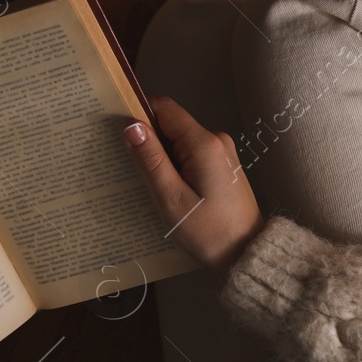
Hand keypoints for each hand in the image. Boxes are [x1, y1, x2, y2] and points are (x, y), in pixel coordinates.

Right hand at [124, 95, 263, 269]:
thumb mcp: (172, 198)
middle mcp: (216, 140)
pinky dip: (174, 165)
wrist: (246, 253)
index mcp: (204, 143)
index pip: (165, 108)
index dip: (139, 113)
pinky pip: (190, 154)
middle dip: (147, 138)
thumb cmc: (209, 231)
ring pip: (179, 141)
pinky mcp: (221, 166)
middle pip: (171, 124)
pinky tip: (163, 186)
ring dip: (159, 155)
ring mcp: (221, 153)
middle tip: (123, 161)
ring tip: (142, 179)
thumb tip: (130, 125)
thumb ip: (151, 159)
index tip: (115, 128)